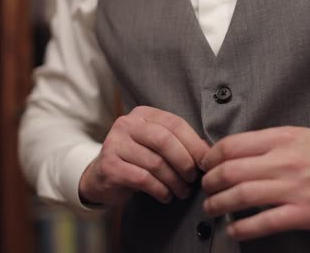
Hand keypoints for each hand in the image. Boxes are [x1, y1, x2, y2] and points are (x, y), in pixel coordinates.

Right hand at [79, 106, 208, 205]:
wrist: (101, 176)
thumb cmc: (136, 160)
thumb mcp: (155, 145)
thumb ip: (178, 142)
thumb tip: (207, 152)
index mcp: (143, 114)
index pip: (175, 124)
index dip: (194, 143)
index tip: (206, 161)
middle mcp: (127, 124)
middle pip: (164, 141)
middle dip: (184, 162)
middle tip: (193, 178)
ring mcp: (115, 144)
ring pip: (155, 162)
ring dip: (174, 181)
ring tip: (182, 191)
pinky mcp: (110, 166)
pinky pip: (143, 179)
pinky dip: (160, 190)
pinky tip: (166, 196)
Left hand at [200, 126, 309, 240]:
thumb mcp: (295, 135)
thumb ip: (265, 142)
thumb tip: (233, 152)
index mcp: (279, 139)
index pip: (232, 146)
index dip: (211, 157)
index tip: (206, 165)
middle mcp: (283, 161)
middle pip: (231, 171)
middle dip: (210, 182)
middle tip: (206, 188)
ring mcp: (293, 188)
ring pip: (242, 195)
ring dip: (219, 204)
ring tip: (211, 208)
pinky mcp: (303, 213)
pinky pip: (264, 222)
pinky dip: (243, 227)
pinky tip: (233, 229)